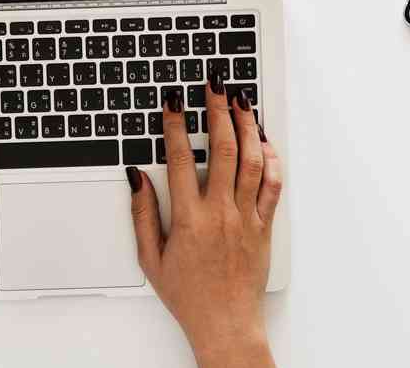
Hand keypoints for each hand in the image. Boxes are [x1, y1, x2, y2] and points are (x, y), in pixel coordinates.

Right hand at [128, 72, 282, 367]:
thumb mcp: (151, 258)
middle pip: (223, 149)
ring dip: (247, 126)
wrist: (226, 324)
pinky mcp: (264, 225)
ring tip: (241, 102)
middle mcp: (221, 213)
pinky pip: (272, 185)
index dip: (175, 126)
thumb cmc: (188, 295)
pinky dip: (271, 159)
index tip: (173, 102)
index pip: (180, 160)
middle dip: (218, 111)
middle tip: (215, 86)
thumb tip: (137, 178)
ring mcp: (246, 217)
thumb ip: (143, 214)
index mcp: (190, 219)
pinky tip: (264, 141)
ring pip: (252, 161)